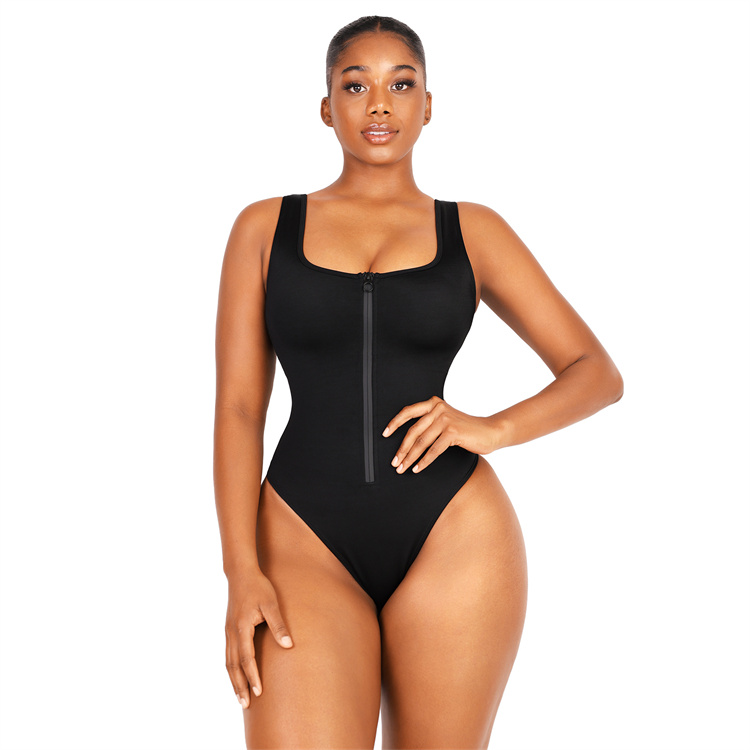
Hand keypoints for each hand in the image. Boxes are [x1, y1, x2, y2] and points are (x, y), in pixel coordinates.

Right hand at [225, 567, 293, 708]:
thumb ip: (278, 625)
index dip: (252, 675)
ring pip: (228, 662)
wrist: (240, 574)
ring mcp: (228, 632)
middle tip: (246, 704)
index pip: (246, 657)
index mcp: (241, 627)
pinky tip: (237, 677)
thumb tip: (289, 646)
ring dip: (234, 681)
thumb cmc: (258, 587)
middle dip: (239, 686)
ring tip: (240, 698)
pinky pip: (228, 655)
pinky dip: (231, 669)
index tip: (258, 692)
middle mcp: (231, 632)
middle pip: (233, 665)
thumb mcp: (271, 604)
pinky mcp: (228, 630)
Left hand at [382, 395, 496, 473]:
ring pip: (421, 442)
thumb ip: (430, 422)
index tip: (384, 434)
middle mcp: (438, 408)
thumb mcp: (446, 419)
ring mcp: (445, 420)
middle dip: (401, 449)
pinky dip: (424, 461)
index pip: (408, 411)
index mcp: (434, 403)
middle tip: (394, 462)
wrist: (489, 431)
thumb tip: (408, 440)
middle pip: (413, 431)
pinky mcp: (452, 432)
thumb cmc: (466, 428)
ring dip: (410, 458)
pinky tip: (418, 468)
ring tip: (403, 468)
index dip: (394, 423)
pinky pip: (433, 450)